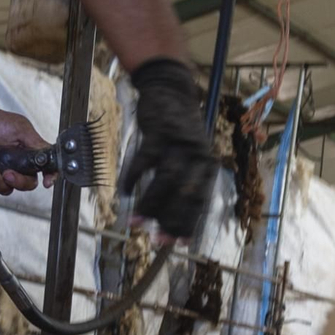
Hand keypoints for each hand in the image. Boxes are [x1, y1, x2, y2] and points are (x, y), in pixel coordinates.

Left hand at [0, 107, 54, 195]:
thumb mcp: (22, 130)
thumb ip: (38, 145)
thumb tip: (51, 156)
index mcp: (30, 154)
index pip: (45, 169)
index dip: (49, 178)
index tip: (47, 182)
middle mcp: (18, 166)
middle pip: (26, 184)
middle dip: (16, 181)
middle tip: (7, 173)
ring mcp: (3, 172)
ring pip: (6, 189)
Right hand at [121, 58, 215, 241]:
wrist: (171, 90)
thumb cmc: (179, 130)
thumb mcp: (191, 154)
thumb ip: (184, 181)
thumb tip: (168, 216)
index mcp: (207, 165)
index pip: (201, 201)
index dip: (190, 224)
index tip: (180, 244)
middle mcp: (197, 156)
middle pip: (186, 194)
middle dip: (172, 221)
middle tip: (159, 241)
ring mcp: (179, 143)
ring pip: (166, 180)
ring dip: (150, 204)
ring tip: (137, 223)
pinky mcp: (159, 132)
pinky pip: (145, 160)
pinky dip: (134, 178)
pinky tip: (126, 193)